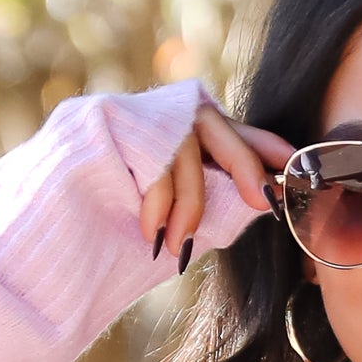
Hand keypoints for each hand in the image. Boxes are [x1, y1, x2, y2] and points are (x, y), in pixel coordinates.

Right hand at [136, 98, 294, 270]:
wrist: (60, 188)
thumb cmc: (121, 204)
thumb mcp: (179, 203)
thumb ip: (215, 198)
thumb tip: (266, 205)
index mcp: (198, 132)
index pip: (244, 135)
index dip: (273, 149)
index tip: (301, 167)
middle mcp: (176, 115)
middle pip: (222, 134)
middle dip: (246, 168)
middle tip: (264, 202)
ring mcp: (148, 115)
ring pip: (185, 156)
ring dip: (186, 207)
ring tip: (178, 246)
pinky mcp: (119, 120)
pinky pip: (152, 163)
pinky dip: (155, 204)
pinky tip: (152, 233)